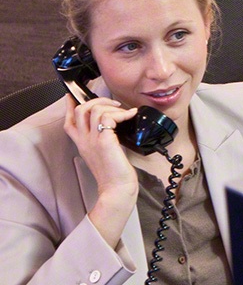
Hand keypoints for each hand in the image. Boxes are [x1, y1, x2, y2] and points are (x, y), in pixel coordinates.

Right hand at [62, 98, 140, 247]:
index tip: (74, 95)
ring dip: (110, 105)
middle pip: (79, 110)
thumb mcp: (106, 153)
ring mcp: (92, 140)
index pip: (69, 121)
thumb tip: (115, 124)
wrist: (117, 189)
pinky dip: (121, 113)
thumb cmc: (115, 173)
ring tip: (124, 111)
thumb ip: (105, 139)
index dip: (70, 106)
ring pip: (92, 110)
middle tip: (112, 103)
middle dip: (95, 100)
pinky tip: (130, 115)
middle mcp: (84, 141)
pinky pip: (107, 117)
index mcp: (83, 144)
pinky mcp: (104, 141)